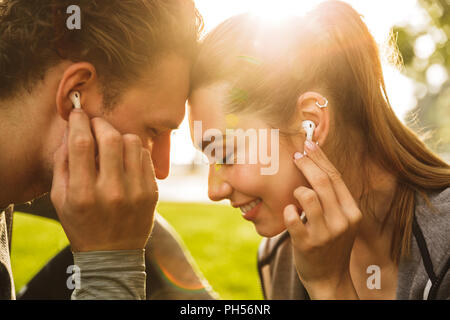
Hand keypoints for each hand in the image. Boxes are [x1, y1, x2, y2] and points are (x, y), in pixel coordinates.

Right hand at [51, 109, 157, 251]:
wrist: (113, 254)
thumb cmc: (82, 224)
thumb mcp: (60, 199)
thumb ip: (62, 164)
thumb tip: (70, 132)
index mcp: (83, 194)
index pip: (82, 144)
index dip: (79, 122)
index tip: (78, 114)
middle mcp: (112, 192)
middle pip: (110, 138)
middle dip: (100, 123)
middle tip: (95, 124)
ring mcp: (136, 192)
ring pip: (132, 142)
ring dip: (119, 135)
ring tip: (111, 143)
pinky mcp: (152, 192)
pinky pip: (145, 156)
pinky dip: (134, 150)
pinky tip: (125, 157)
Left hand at [283, 140, 361, 298]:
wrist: (330, 279)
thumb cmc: (331, 244)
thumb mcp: (340, 221)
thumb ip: (333, 198)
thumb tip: (317, 166)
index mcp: (352, 212)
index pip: (336, 177)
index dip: (321, 158)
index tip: (308, 144)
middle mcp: (342, 221)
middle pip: (322, 182)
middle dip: (306, 163)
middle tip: (295, 156)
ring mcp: (325, 234)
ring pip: (307, 196)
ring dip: (297, 190)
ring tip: (295, 196)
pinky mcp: (307, 244)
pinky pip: (292, 218)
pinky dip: (288, 211)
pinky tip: (289, 212)